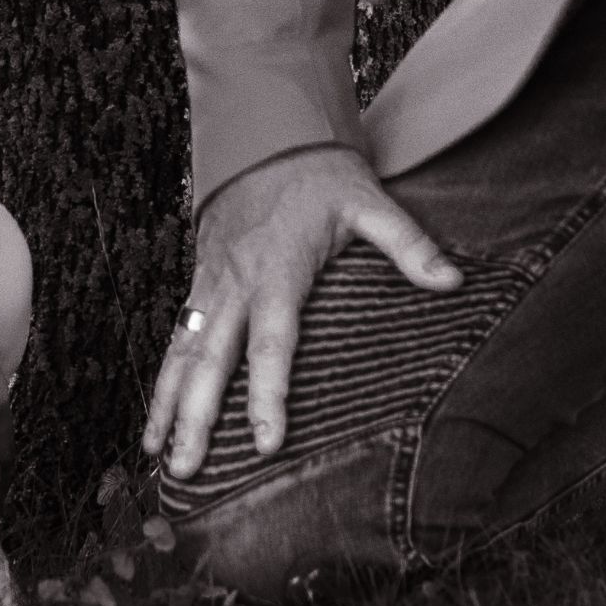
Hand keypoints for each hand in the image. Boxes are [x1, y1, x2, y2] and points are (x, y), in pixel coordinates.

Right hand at [142, 147, 456, 480]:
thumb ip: (407, 243)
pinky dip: (161, 379)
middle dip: (195, 416)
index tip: (266, 443)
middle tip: (186, 470)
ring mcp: (212, 283)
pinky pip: (177, 337)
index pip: (272, 342)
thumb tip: (452, 280)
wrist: (265, 134)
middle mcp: (237, 282)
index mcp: (278, 270)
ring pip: (183, 351)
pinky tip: (153, 421)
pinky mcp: (201, 282)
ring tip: (156, 458)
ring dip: (167, 405)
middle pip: (211, 358)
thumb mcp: (368, 201)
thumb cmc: (320, 175)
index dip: (267, 393)